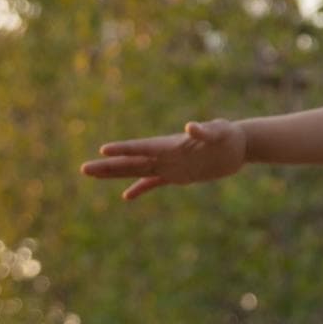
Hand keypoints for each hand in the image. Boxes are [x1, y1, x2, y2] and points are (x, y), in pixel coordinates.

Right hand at [81, 119, 248, 199]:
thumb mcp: (218, 132)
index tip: (103, 151)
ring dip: (115, 175)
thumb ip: (204, 131)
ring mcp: (169, 165)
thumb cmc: (228, 135)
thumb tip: (190, 127)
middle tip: (84, 169)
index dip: (124, 149)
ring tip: (91, 175)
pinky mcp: (178, 175)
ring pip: (136, 171)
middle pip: (131, 161)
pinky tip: (126, 196)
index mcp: (171, 144)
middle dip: (108, 166)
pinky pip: (154, 182)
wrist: (238, 146)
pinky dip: (140, 188)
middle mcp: (165, 155)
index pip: (142, 147)